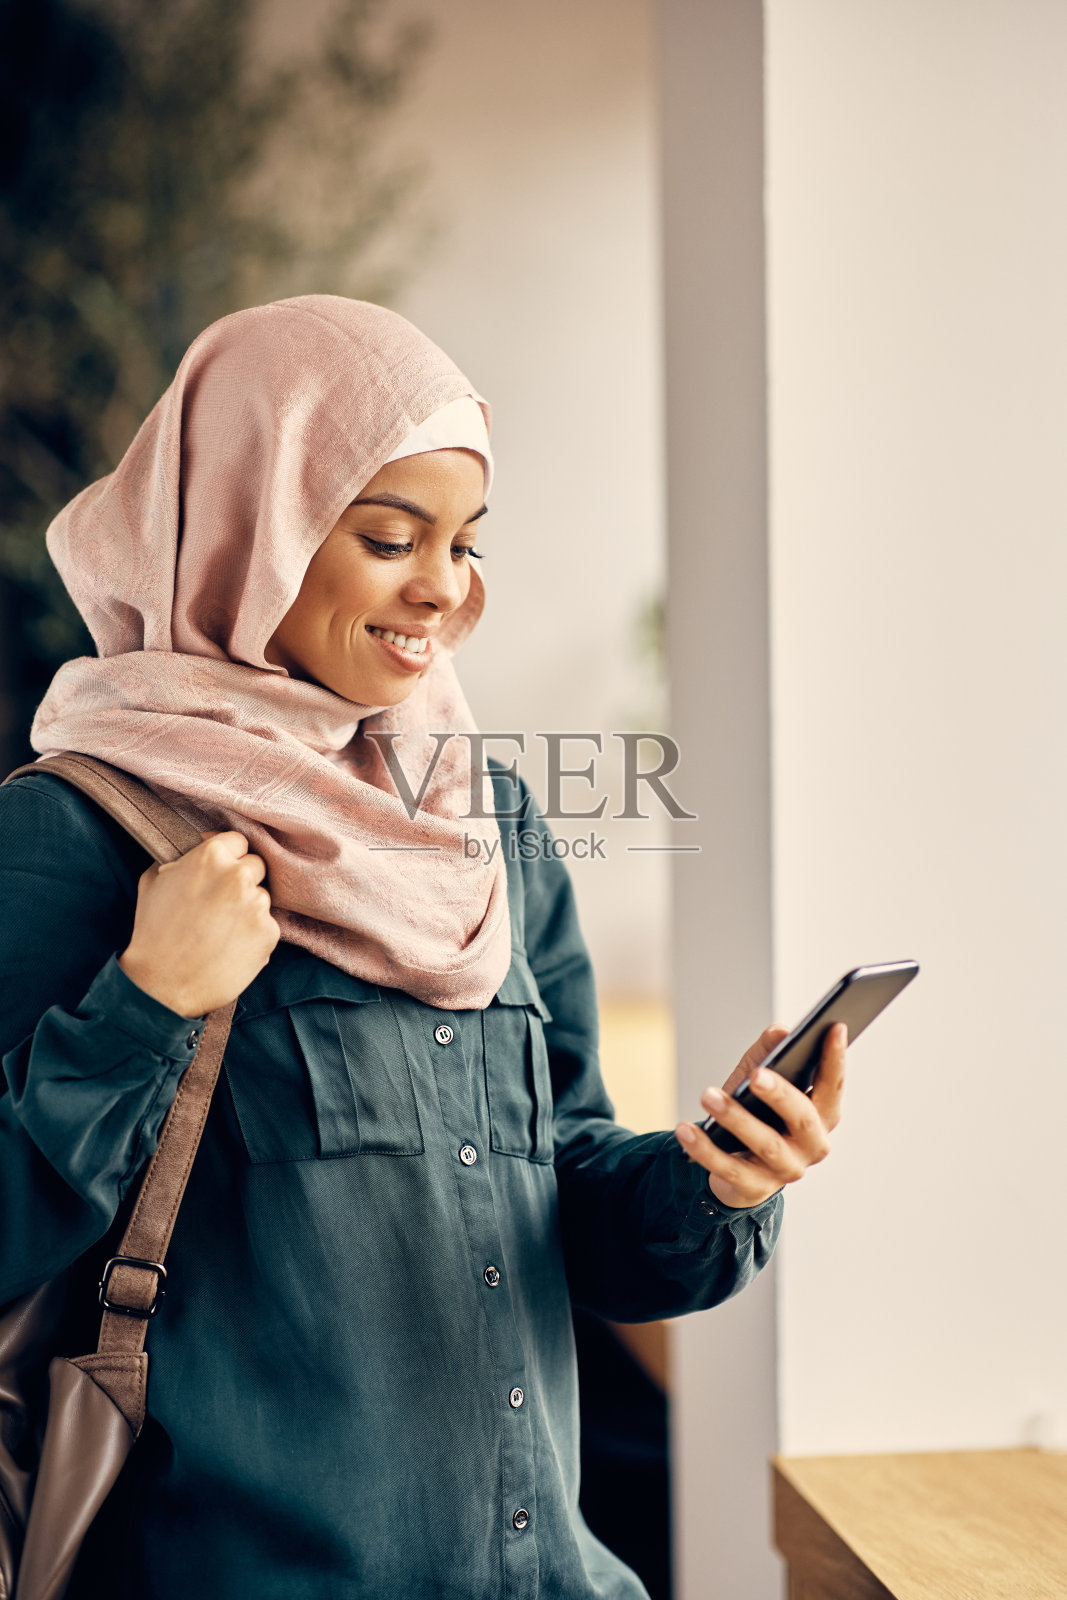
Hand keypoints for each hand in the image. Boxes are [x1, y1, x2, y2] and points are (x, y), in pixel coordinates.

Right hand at [119, 831, 279, 1016]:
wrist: (162, 983)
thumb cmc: (153, 931)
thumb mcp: (154, 880)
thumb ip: (181, 858)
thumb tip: (197, 847)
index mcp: (212, 856)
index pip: (238, 841)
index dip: (228, 856)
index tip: (220, 870)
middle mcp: (239, 875)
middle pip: (255, 866)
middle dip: (241, 880)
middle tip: (220, 902)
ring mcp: (257, 905)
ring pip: (262, 897)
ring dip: (248, 908)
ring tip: (220, 930)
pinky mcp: (270, 933)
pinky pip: (266, 926)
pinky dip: (253, 934)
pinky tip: (229, 946)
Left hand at [674, 1022, 847, 1209]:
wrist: (736, 1166)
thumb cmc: (756, 1115)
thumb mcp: (759, 1082)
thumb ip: (769, 1054)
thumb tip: (780, 1032)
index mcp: (821, 1115)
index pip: (833, 1086)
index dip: (836, 1059)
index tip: (834, 1027)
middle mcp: (812, 1145)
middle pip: (803, 1119)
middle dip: (780, 1094)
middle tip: (756, 1074)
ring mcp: (786, 1170)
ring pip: (765, 1144)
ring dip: (735, 1118)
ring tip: (708, 1095)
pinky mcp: (755, 1188)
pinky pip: (729, 1168)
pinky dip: (705, 1148)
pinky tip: (685, 1129)